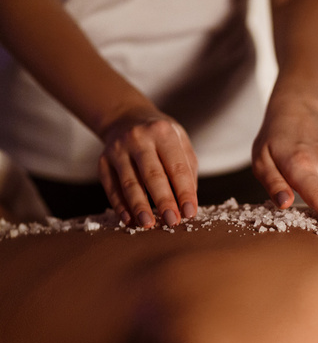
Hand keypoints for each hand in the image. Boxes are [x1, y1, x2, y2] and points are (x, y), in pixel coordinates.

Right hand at [98, 110, 198, 227]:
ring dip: (139, 206)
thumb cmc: (161, 138)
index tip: (190, 212)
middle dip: (163, 200)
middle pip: (152, 175)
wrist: (126, 118)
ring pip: (129, 182)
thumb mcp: (180, 143)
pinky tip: (129, 220)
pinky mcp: (103, 162)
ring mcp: (117, 150)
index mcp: (162, 132)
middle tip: (172, 221)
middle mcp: (138, 139)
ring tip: (148, 224)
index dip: (184, 191)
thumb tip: (187, 202)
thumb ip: (187, 171)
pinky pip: (111, 187)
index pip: (177, 166)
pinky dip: (120, 206)